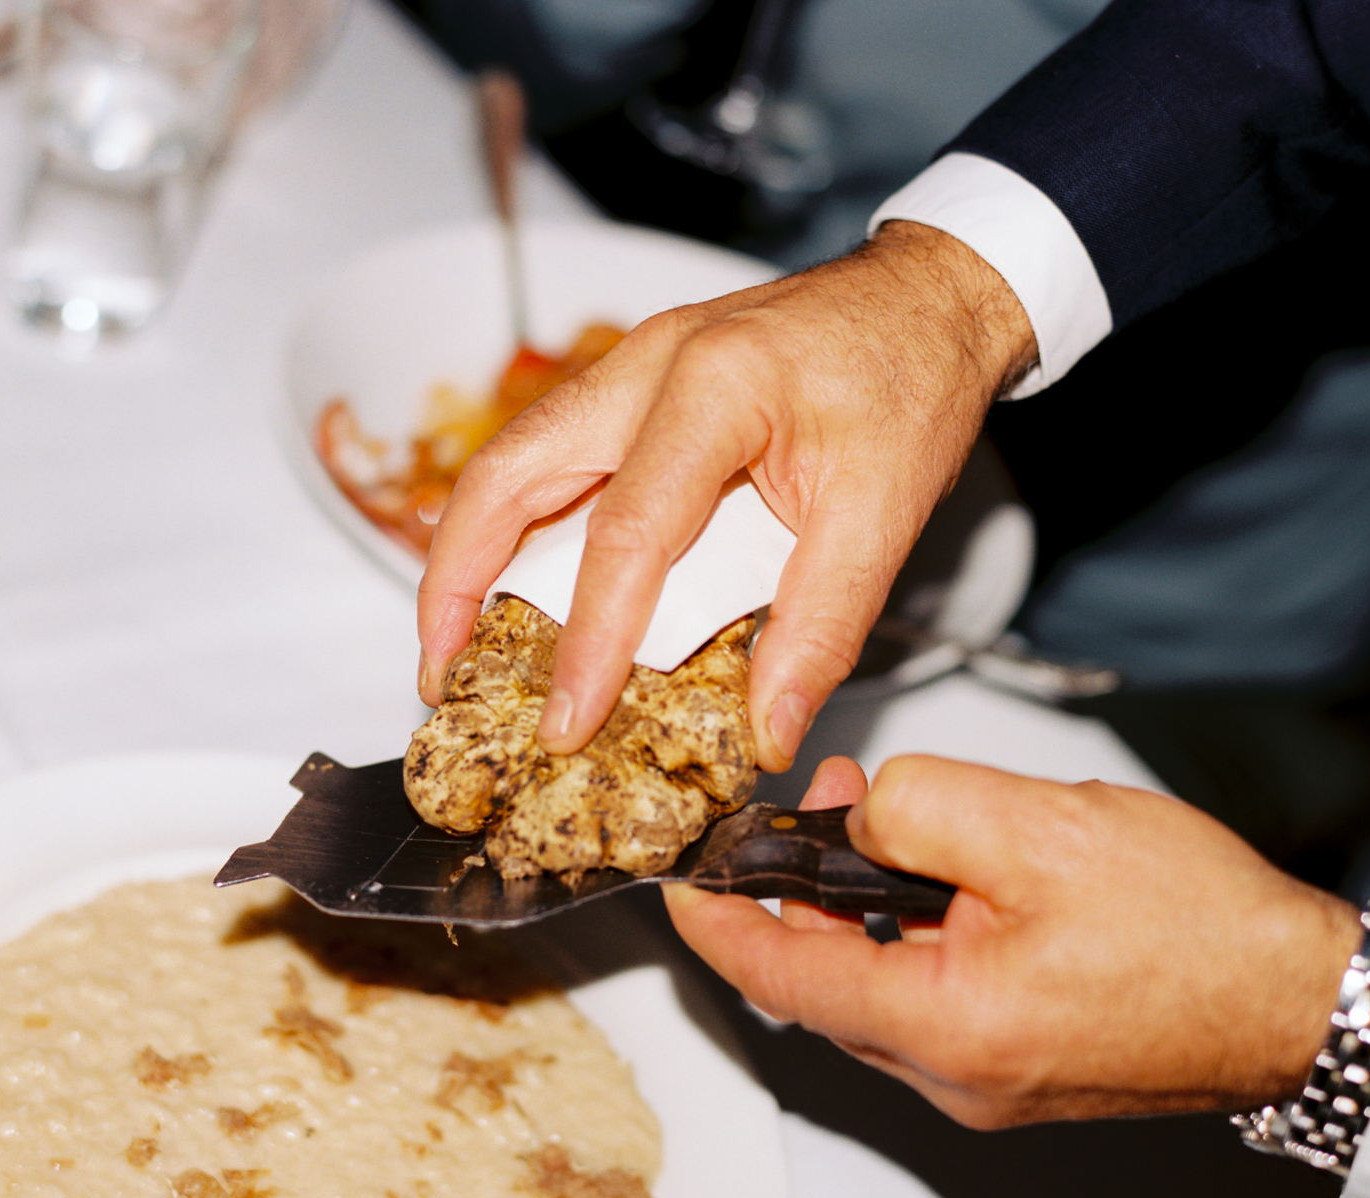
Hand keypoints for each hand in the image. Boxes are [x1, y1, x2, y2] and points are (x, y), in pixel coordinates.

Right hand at [416, 221, 1036, 773]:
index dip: (589, 643)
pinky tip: (515, 584)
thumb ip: (822, 624)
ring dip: (470, 551)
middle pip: (508, 474)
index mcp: (714, 386)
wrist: (930, 299)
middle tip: (439, 671)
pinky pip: (551, 458)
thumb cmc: (912, 381)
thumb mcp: (888, 513)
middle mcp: (651, 366)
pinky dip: (518, 526)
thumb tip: (769, 726)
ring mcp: (633, 370)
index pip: (626, 535)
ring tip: (454, 642)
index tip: (567, 721)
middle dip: (453, 579)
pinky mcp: (636, 388)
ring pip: (513, 461)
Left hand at [664, 755, 1361, 1126]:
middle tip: (822, 800)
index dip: (718, 922)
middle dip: (802, 890)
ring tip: (888, 819)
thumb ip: (922, 808)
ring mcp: (985, 1087)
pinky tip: (946, 878)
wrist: (1307, 1007)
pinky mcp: (1016, 1075)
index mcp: (947, 1027)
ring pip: (878, 991)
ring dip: (862, 909)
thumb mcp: (1042, 828)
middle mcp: (953, 1078)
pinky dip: (913, 940)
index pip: (783, 975)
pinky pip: (930, 1004)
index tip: (678, 880)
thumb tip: (856, 812)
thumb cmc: (1198, 926)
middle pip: (826, 983)